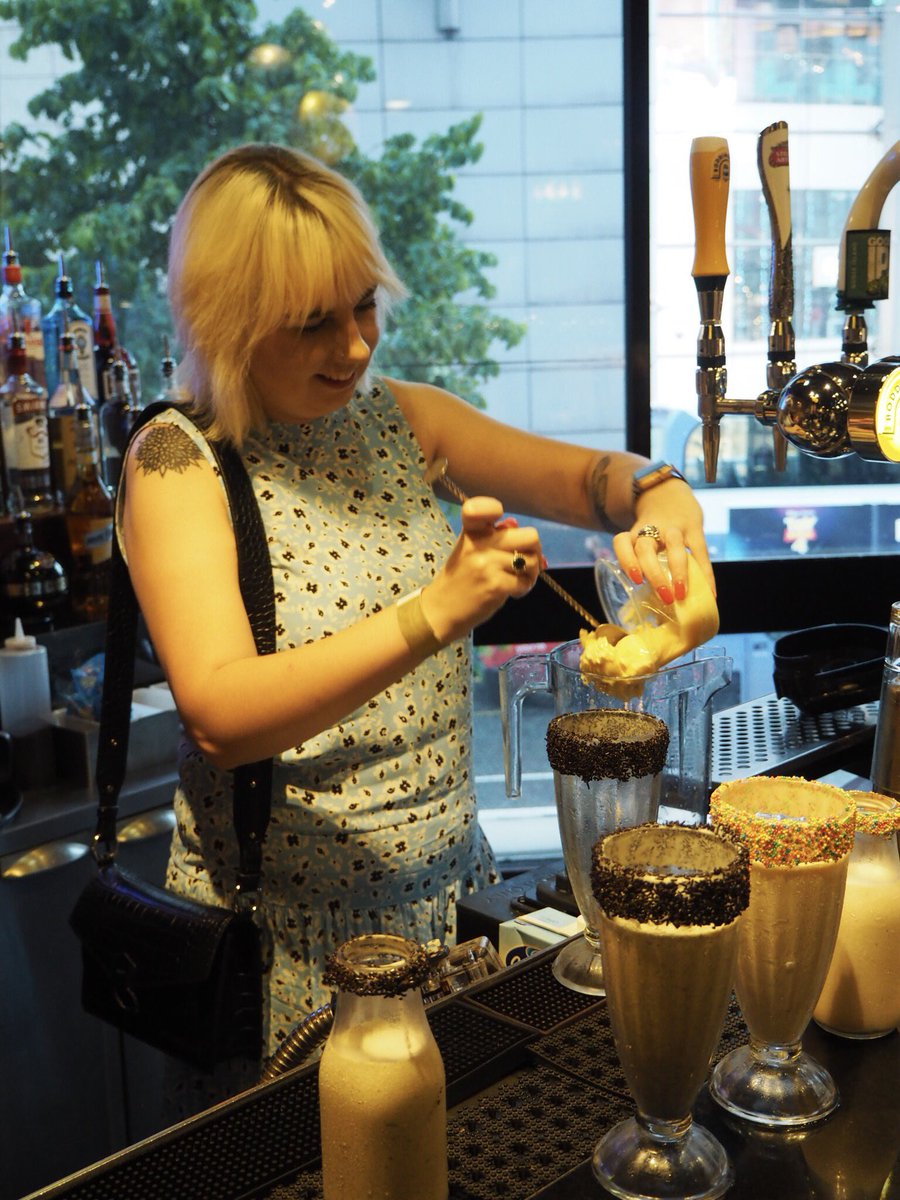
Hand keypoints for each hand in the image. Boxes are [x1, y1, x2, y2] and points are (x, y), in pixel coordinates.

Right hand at [421, 497, 541, 642]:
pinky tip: (512, 591)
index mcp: (470, 531)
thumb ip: (494, 535)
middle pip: (529, 536)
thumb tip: (516, 524)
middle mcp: (478, 544)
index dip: (493, 508)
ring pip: (531, 561)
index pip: (481, 508)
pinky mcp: (495, 586)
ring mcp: (487, 565)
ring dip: (531, 573)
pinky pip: (525, 582)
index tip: (500, 524)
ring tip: (517, 579)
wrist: (442, 609)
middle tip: (524, 561)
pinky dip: (524, 588)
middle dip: (534, 550)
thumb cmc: (461, 577)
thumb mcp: (472, 550)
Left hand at [612, 481, 715, 603]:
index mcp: (634, 534)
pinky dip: (706, 574)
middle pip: (645, 549)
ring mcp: (673, 527)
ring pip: (673, 546)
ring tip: (682, 595)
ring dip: (678, 572)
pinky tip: (710, 593)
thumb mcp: (642, 539)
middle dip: (653, 575)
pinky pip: (701, 551)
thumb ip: (645, 565)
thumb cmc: (653, 527)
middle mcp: (651, 529)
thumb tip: (653, 607)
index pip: (621, 542)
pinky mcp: (694, 527)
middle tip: (665, 598)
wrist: (668, 491)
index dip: (626, 560)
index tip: (636, 580)